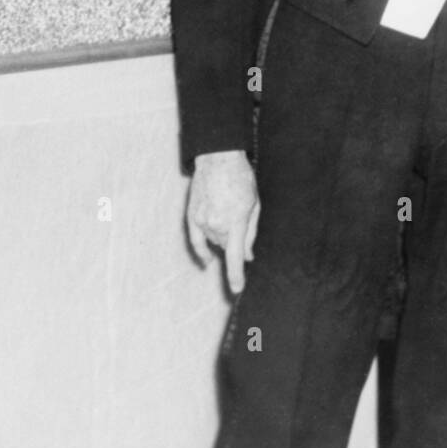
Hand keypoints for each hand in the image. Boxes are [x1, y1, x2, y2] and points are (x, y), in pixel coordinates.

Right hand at [186, 149, 259, 292]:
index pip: (235, 255)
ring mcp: (202, 221)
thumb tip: (248, 256)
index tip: (237, 289)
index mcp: (236, 220)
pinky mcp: (192, 216)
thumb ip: (250, 233)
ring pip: (215, 240)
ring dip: (222, 235)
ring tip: (226, 210)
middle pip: (228, 244)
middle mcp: (217, 223)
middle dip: (235, 239)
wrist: (218, 159)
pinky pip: (196, 241)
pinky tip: (207, 260)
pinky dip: (203, 251)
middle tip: (239, 216)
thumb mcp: (254, 205)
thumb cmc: (241, 179)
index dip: (236, 275)